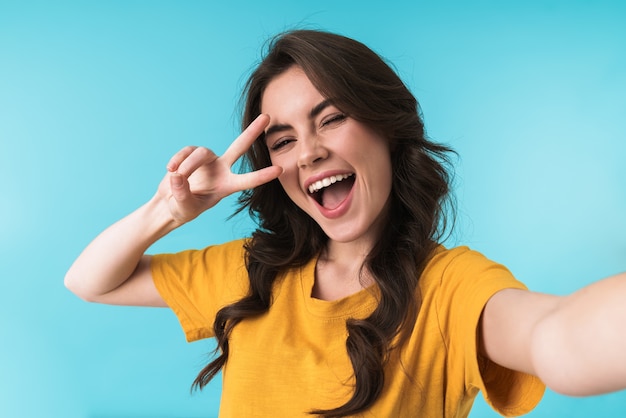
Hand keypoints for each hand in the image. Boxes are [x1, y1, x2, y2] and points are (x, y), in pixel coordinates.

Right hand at [158, 114, 281, 224]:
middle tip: (267, 117)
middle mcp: (221, 170)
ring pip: (201, 153)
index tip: (280, 169)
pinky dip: (178, 160)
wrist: (168, 204)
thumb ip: (182, 195)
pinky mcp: (192, 154)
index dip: (263, 175)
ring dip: (188, 165)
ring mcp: (207, 160)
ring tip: (176, 176)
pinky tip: (170, 170)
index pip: (248, 180)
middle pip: (239, 147)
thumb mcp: (184, 208)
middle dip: (252, 132)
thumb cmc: (182, 209)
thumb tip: (178, 176)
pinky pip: (186, 152)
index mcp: (227, 186)